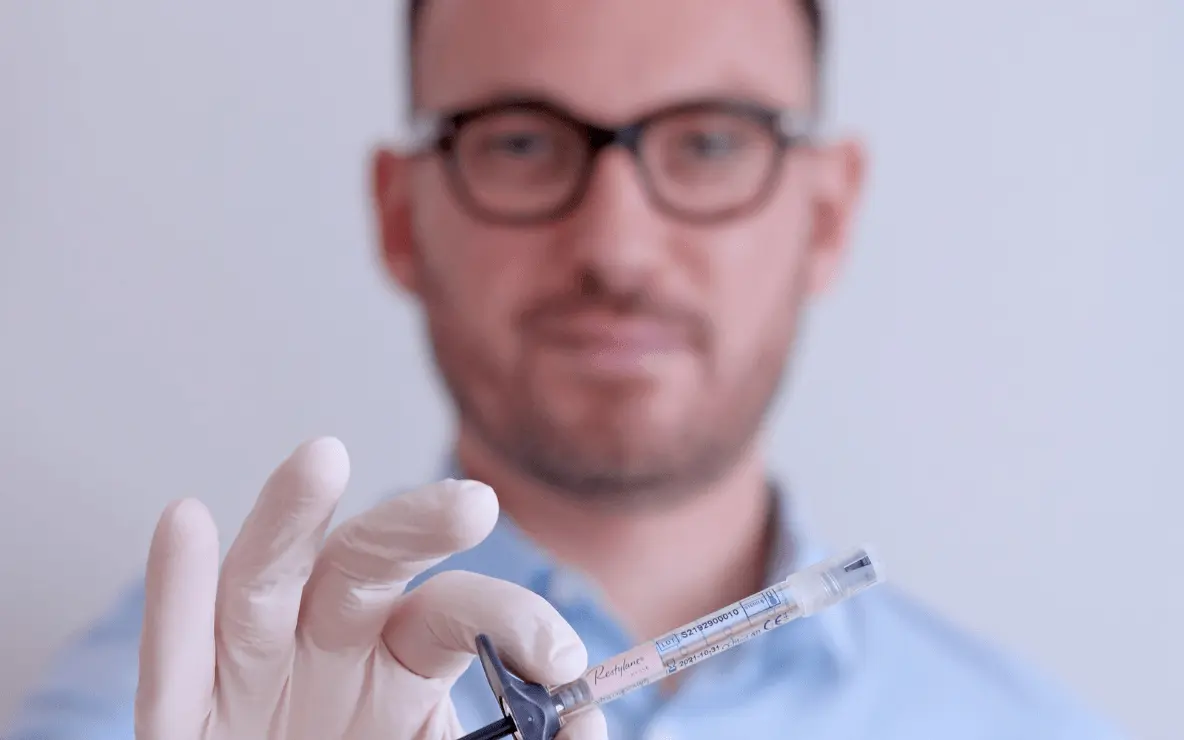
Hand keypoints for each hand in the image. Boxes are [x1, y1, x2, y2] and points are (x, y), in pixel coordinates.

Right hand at [134, 437, 605, 739]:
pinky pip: (176, 654)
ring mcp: (253, 670)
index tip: (560, 660)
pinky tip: (185, 522)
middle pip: (366, 565)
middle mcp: (329, 644)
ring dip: (289, 519)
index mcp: (403, 656)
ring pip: (264, 582)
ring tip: (323, 459)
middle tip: (473, 505)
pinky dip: (176, 591)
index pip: (454, 608)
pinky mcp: (185, 715)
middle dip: (413, 528)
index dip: (508, 620)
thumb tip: (587, 718)